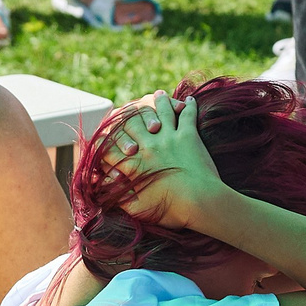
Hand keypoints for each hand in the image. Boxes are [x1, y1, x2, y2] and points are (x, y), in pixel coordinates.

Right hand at [108, 90, 228, 229]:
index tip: (108, 139)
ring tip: (160, 94)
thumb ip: (120, 197)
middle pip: (132, 121)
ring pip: (161, 111)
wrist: (201, 203)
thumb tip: (108, 187)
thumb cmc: (170, 211)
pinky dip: (188, 106)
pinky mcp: (189, 136)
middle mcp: (148, 146)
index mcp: (133, 164)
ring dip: (160, 102)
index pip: (110, 146)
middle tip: (132, 107)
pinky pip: (188, 115)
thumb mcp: (138, 209)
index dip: (105, 142)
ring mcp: (169, 138)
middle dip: (130, 112)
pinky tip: (190, 100)